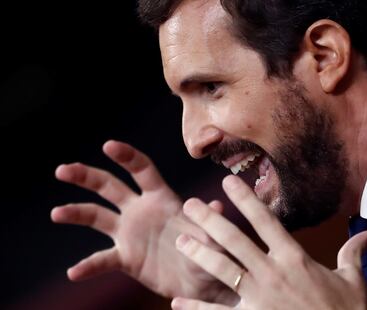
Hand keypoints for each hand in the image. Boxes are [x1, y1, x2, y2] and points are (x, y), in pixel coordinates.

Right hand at [51, 140, 235, 301]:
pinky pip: (103, 259)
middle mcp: (141, 210)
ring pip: (97, 216)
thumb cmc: (208, 252)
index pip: (141, 169)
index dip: (126, 156)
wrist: (200, 282)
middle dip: (87, 176)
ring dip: (77, 212)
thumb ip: (209, 223)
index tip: (108, 146)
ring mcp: (130, 233)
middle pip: (110, 186)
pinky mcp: (126, 257)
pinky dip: (89, 265)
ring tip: (57, 212)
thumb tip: (216, 206)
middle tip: (63, 170)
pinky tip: (74, 272)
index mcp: (162, 198)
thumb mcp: (211, 236)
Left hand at [171, 175, 366, 309]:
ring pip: (223, 270)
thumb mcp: (353, 282)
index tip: (228, 182)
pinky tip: (178, 302)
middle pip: (235, 240)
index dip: (246, 199)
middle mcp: (273, 274)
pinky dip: (198, 308)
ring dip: (200, 254)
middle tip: (189, 205)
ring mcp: (260, 298)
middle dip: (211, 220)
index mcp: (294, 259)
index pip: (266, 221)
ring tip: (181, 241)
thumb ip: (351, 254)